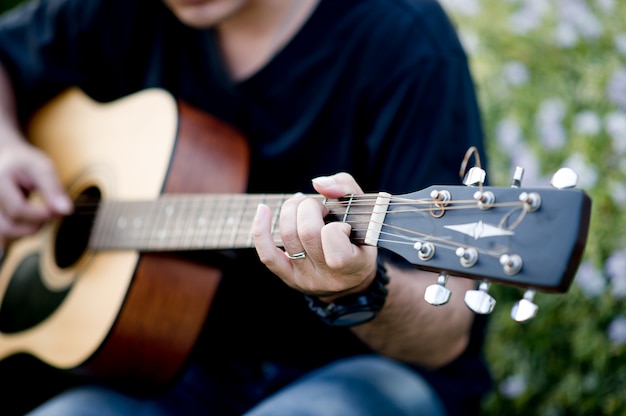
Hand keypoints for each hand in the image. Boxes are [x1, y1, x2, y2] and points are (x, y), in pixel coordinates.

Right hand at [0, 140, 71, 243]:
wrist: (4, 160)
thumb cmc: (25, 163)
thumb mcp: (42, 168)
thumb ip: (53, 189)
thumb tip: (66, 211)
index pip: (18, 209)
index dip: (41, 215)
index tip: (56, 212)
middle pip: (9, 226)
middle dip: (35, 226)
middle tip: (50, 216)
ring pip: (4, 235)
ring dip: (26, 233)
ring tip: (39, 219)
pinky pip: (1, 237)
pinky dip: (16, 235)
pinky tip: (26, 224)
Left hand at [252, 172, 377, 300]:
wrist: (350, 277)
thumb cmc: (359, 237)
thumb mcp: (365, 211)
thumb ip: (345, 187)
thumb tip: (317, 184)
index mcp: (354, 265)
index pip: (334, 239)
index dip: (335, 225)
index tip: (343, 226)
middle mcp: (329, 277)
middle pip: (307, 233)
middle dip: (310, 208)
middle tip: (319, 208)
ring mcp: (307, 279)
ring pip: (288, 237)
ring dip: (291, 211)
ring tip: (302, 207)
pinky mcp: (289, 278)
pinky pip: (268, 255)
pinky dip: (261, 230)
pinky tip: (263, 211)